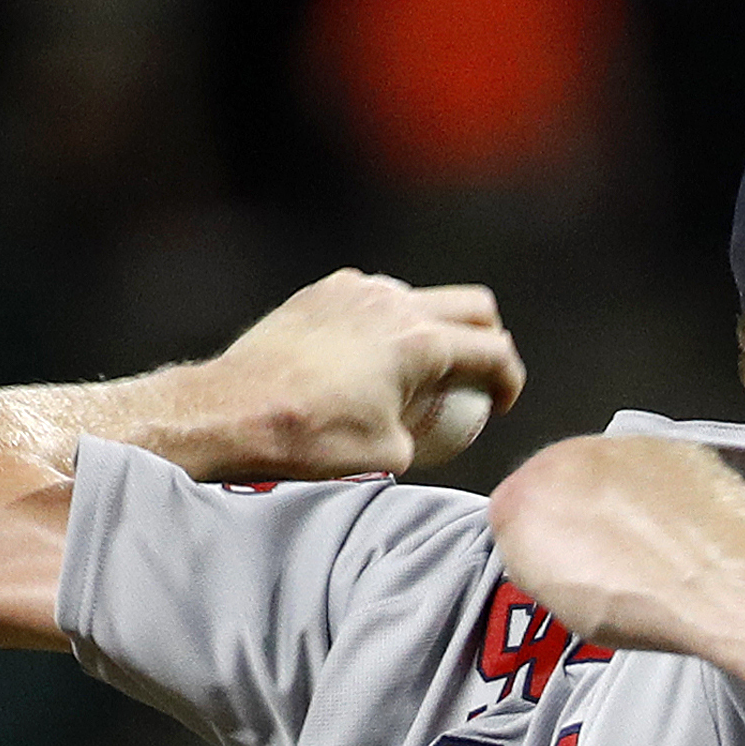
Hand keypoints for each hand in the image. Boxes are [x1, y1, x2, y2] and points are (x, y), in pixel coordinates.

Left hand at [164, 269, 526, 480]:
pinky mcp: (324, 290)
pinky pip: (375, 296)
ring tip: (419, 368)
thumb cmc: (310, 439)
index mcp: (421, 343)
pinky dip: (388, 320)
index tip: (501, 405)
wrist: (233, 411)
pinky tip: (368, 356)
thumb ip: (424, 433)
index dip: (510, 381)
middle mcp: (395, 303)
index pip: (494, 351)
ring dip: (436, 325)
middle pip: (473, 306)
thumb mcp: (389, 456)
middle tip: (477, 377)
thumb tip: (424, 429)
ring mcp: (357, 290)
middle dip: (488, 339)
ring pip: (422, 295)